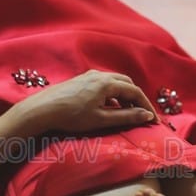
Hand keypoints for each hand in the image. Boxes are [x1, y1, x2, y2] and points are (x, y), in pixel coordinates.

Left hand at [13, 70, 157, 134]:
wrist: (42, 109)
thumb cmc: (71, 116)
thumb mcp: (101, 119)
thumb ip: (126, 117)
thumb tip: (147, 116)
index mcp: (107, 83)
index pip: (135, 92)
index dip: (146, 106)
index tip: (154, 120)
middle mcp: (100, 75)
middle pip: (127, 84)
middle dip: (137, 99)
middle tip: (142, 115)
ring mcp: (90, 76)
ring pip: (116, 82)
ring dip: (125, 96)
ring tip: (127, 113)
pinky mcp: (81, 80)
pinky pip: (105, 84)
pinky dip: (114, 94)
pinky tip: (109, 107)